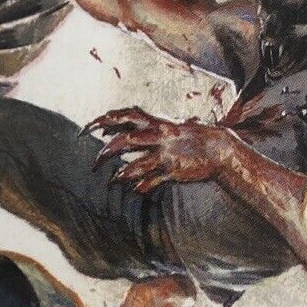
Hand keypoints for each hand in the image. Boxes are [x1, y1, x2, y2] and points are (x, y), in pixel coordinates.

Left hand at [87, 106, 230, 191]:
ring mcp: (166, 155)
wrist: (220, 150)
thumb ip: (148, 127)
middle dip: (106, 153)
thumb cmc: (194, 137)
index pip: (125, 116)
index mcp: (158, 123)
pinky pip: (151, 182)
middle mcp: (160, 137)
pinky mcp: (173, 172)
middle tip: (95, 164)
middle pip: (125, 141)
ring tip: (112, 182)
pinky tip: (135, 190)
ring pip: (136, 166)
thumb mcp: (171, 127)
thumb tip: (122, 128)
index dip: (103, 120)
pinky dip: (140, 187)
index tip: (87, 129)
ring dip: (120, 176)